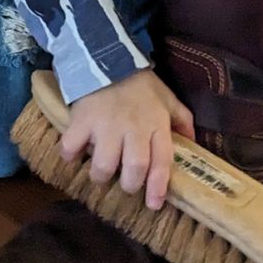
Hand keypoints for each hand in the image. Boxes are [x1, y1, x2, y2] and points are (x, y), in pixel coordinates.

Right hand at [60, 70, 194, 209]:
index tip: (153, 204)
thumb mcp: (167, 98)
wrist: (108, 57)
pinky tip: (72, 155)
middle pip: (134, 168)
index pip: (161, 161)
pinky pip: (72, 146)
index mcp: (156, 124)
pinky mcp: (82, 119)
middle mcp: (132, 128)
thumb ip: (182, 120)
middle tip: (125, 185)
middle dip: (129, 185)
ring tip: (100, 174)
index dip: (157, 187)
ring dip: (100, 176)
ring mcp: (105, 125)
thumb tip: (193, 142)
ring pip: (103, 164)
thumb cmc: (140, 84)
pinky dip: (69, 155)